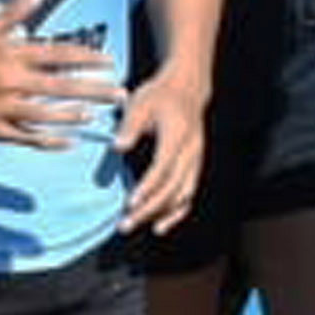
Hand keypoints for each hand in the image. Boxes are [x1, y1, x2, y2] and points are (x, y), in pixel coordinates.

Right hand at [0, 0, 118, 147]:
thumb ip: (13, 12)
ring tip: (94, 115)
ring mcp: (0, 108)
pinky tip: (69, 142)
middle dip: (91, 90)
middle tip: (119, 94)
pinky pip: (24, 137)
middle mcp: (8, 82)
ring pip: (43, 114)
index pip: (55, 56)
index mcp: (10, 56)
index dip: (85, 58)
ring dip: (71, 116)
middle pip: (57, 87)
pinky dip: (47, 141)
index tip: (109, 62)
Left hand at [114, 65, 210, 233]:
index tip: (130, 203)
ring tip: (133, 225)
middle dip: (148, 208)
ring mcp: (196, 160)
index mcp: (178, 135)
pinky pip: (188, 194)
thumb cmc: (159, 95)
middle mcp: (192, 152)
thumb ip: (130, 125)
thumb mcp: (141, 102)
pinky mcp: (195, 166)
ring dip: (159, 214)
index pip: (163, 167)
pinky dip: (176, 212)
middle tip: (124, 224)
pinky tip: (159, 226)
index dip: (148, 187)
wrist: (187, 88)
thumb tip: (118, 147)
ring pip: (182, 195)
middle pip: (172, 187)